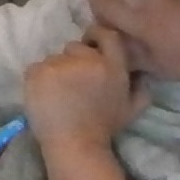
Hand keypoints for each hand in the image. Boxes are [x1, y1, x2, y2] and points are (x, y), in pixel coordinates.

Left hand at [24, 26, 145, 148]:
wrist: (75, 144)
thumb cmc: (104, 127)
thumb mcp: (132, 108)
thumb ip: (141, 87)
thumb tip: (142, 71)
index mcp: (112, 66)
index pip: (107, 35)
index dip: (97, 35)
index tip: (91, 42)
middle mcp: (87, 60)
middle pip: (76, 47)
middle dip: (75, 60)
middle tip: (74, 82)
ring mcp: (60, 64)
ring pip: (55, 58)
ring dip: (57, 70)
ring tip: (60, 93)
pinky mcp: (37, 71)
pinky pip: (37, 67)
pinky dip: (40, 78)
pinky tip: (46, 96)